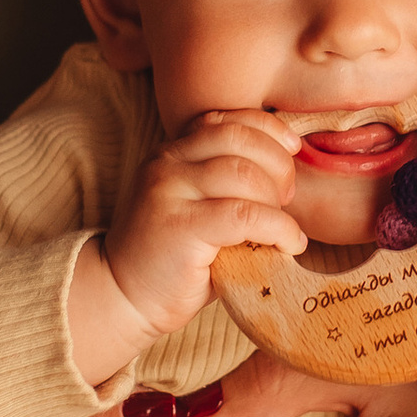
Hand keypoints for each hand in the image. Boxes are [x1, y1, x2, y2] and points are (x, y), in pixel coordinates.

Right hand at [85, 111, 303, 368]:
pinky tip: (289, 244)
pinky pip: (244, 215)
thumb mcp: (198, 208)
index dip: (268, 129)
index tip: (293, 150)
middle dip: (277, 165)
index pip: (226, 119)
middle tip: (287, 198)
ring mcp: (169, 191)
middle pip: (239, 139)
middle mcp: (166, 163)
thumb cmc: (173, 259)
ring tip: (284, 228)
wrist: (123, 297)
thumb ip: (228, 184)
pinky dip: (278, 228)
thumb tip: (289, 173)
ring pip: (244, 174)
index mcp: (172, 152)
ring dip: (277, 200)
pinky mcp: (180, 226)